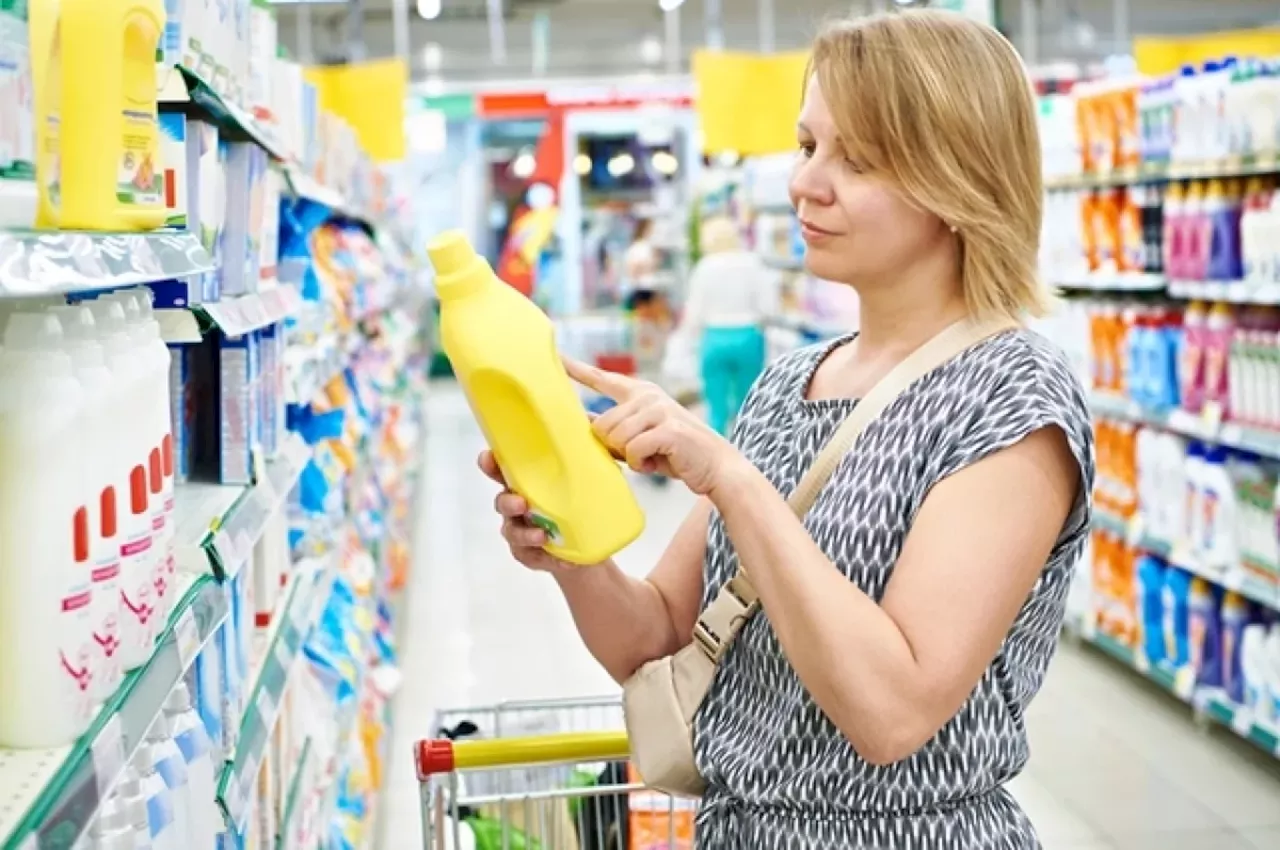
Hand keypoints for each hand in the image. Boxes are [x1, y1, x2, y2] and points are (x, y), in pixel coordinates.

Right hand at [478, 450, 580, 573]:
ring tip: (542, 536)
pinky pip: (530, 555)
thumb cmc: (582, 502)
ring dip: (524, 533)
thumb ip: (586, 455)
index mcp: (527, 482)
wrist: (591, 543)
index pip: (503, 469)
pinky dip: (544, 556)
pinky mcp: (529, 554)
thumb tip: (596, 428)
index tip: (488, 457)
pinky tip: (560, 558)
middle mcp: (518, 504)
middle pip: (502, 501)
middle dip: (507, 502)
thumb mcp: (588, 476)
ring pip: (512, 531)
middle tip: (521, 504)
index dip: (491, 463)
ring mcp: (520, 530)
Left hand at [564, 356, 738, 495]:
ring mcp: (659, 409)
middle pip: (601, 425)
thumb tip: (579, 425)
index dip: (576, 369)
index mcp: (640, 393)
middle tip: (639, 454)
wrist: (716, 466)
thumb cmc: (675, 453)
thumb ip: (611, 430)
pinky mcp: (667, 428)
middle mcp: (648, 396)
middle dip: (615, 447)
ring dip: (629, 457)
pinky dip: (640, 464)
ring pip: (615, 438)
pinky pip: (632, 450)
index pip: (602, 378)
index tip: (556, 357)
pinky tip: (657, 463)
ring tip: (650, 457)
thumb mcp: (639, 438)